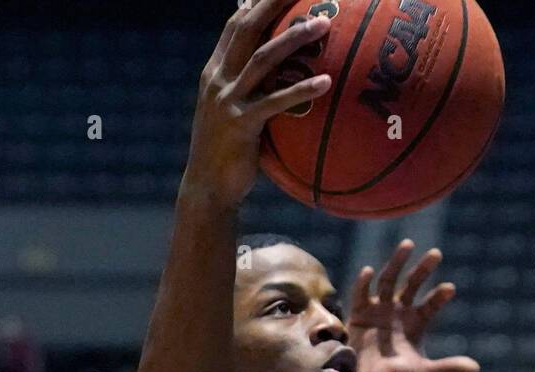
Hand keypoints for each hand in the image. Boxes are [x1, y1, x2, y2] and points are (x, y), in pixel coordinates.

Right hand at [183, 0, 332, 209]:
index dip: (257, 2)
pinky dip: (301, 90)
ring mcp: (228, 101)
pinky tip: (326, 83)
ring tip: (323, 24)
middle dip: (273, 2)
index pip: (235, 25)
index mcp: (215, 72)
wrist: (207, 189)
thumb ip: (245, 89)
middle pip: (247, 28)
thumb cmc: (227, 153)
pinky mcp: (241, 126)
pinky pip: (275, 103)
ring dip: (293, 38)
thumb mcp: (231, 113)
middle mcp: (218, 79)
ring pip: (262, 58)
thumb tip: (273, 76)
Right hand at [346, 240, 479, 371]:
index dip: (440, 296)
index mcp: (416, 325)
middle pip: (412, 285)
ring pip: (388, 280)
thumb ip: (448, 368)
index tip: (450, 289)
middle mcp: (398, 313)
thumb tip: (476, 368)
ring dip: (397, 262)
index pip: (431, 305)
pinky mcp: (358, 315)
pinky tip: (369, 271)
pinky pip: (360, 294)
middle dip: (423, 269)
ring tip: (408, 244)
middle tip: (436, 253)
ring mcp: (378, 311)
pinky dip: (363, 283)